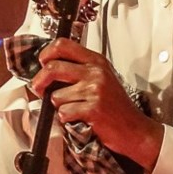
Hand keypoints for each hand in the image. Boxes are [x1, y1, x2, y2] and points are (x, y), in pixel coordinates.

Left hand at [29, 38, 162, 170]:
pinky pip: (63, 112)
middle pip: (52, 67)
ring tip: (75, 109)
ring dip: (59, 106)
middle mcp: (95, 72)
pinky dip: (67, 119)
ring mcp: (94, 90)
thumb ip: (79, 70)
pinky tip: (79, 118)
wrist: (134, 128)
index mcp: (96, 61)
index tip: (42, 63)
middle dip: (39, 82)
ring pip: (55, 96)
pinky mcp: (92, 108)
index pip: (62, 45)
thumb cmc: (116, 106)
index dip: (45, 53)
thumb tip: (48, 70)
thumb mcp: (101, 78)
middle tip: (39, 89)